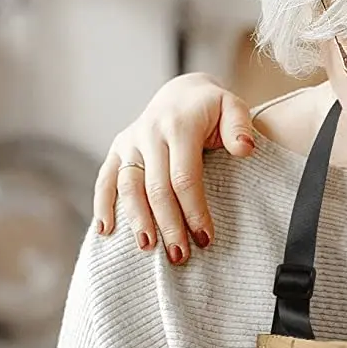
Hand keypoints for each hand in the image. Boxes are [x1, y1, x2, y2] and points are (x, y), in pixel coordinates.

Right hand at [93, 74, 255, 264]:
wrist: (182, 92)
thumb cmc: (212, 109)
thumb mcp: (233, 108)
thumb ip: (240, 127)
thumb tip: (244, 149)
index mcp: (179, 127)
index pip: (184, 177)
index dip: (194, 210)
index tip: (205, 239)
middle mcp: (150, 133)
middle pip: (156, 188)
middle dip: (168, 224)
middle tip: (180, 255)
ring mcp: (131, 141)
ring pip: (129, 186)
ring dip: (137, 220)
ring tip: (148, 248)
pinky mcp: (118, 148)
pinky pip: (106, 178)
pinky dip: (102, 204)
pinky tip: (105, 231)